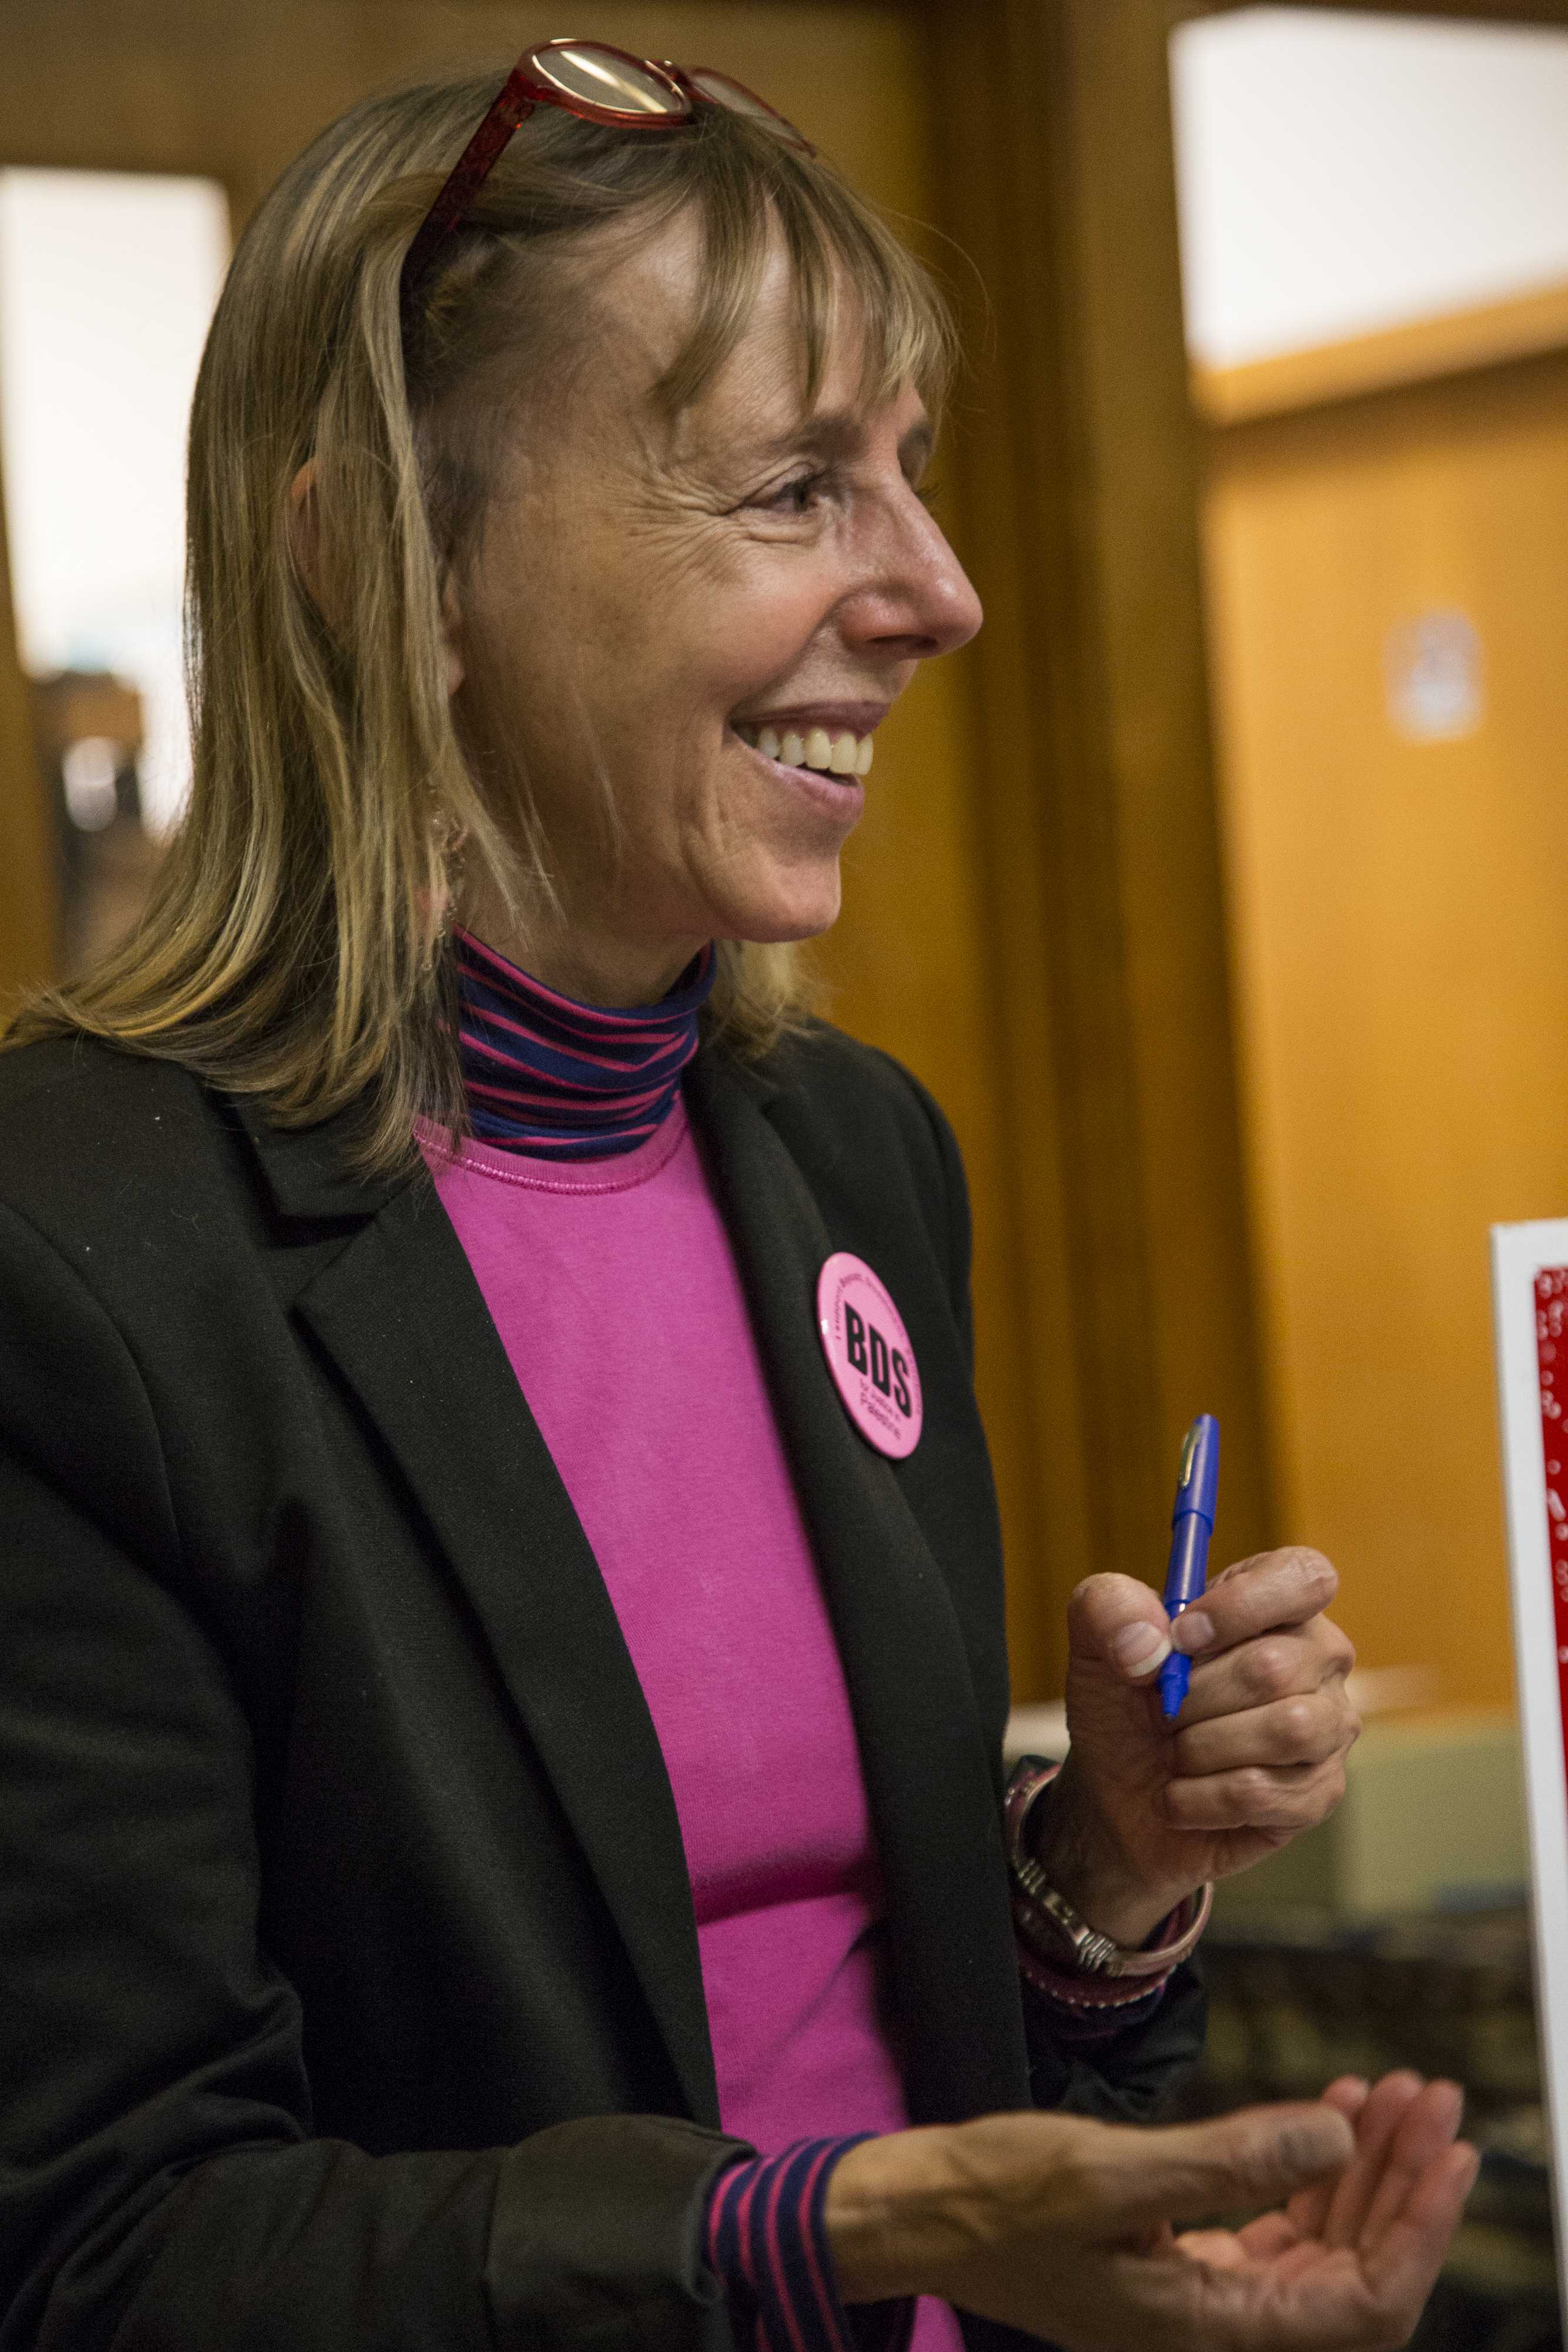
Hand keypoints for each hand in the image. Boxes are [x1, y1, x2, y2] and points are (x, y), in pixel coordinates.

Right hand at [823, 2071, 1476, 2351]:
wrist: (919, 2210)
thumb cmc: (997, 2198)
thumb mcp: (1110, 2172)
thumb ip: (1228, 2160)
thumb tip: (1335, 2135)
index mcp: (1209, 2328)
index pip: (1360, 2303)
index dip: (1416, 2229)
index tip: (1447, 2149)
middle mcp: (1218, 2325)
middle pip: (1351, 2269)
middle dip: (1398, 2183)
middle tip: (1427, 2096)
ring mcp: (1202, 2293)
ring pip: (1320, 2241)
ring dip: (1361, 2167)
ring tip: (1387, 2090)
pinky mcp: (1181, 2255)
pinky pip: (1276, 2223)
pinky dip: (1309, 2166)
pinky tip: (1325, 2109)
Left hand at [1033, 1548, 1357, 1944]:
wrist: (1119, 1792)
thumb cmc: (1126, 1703)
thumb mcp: (1096, 1640)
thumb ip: (1109, 1607)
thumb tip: (1152, 1638)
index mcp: (1275, 1601)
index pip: (1305, 1577)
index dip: (1241, 1606)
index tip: (1181, 1637)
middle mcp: (1318, 1657)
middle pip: (1275, 1667)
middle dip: (1191, 1697)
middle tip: (1158, 1711)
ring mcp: (1330, 1727)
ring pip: (1286, 1731)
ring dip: (1199, 1747)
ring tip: (1173, 1752)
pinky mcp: (1319, 1793)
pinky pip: (1264, 1792)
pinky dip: (1201, 1798)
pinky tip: (1181, 1795)